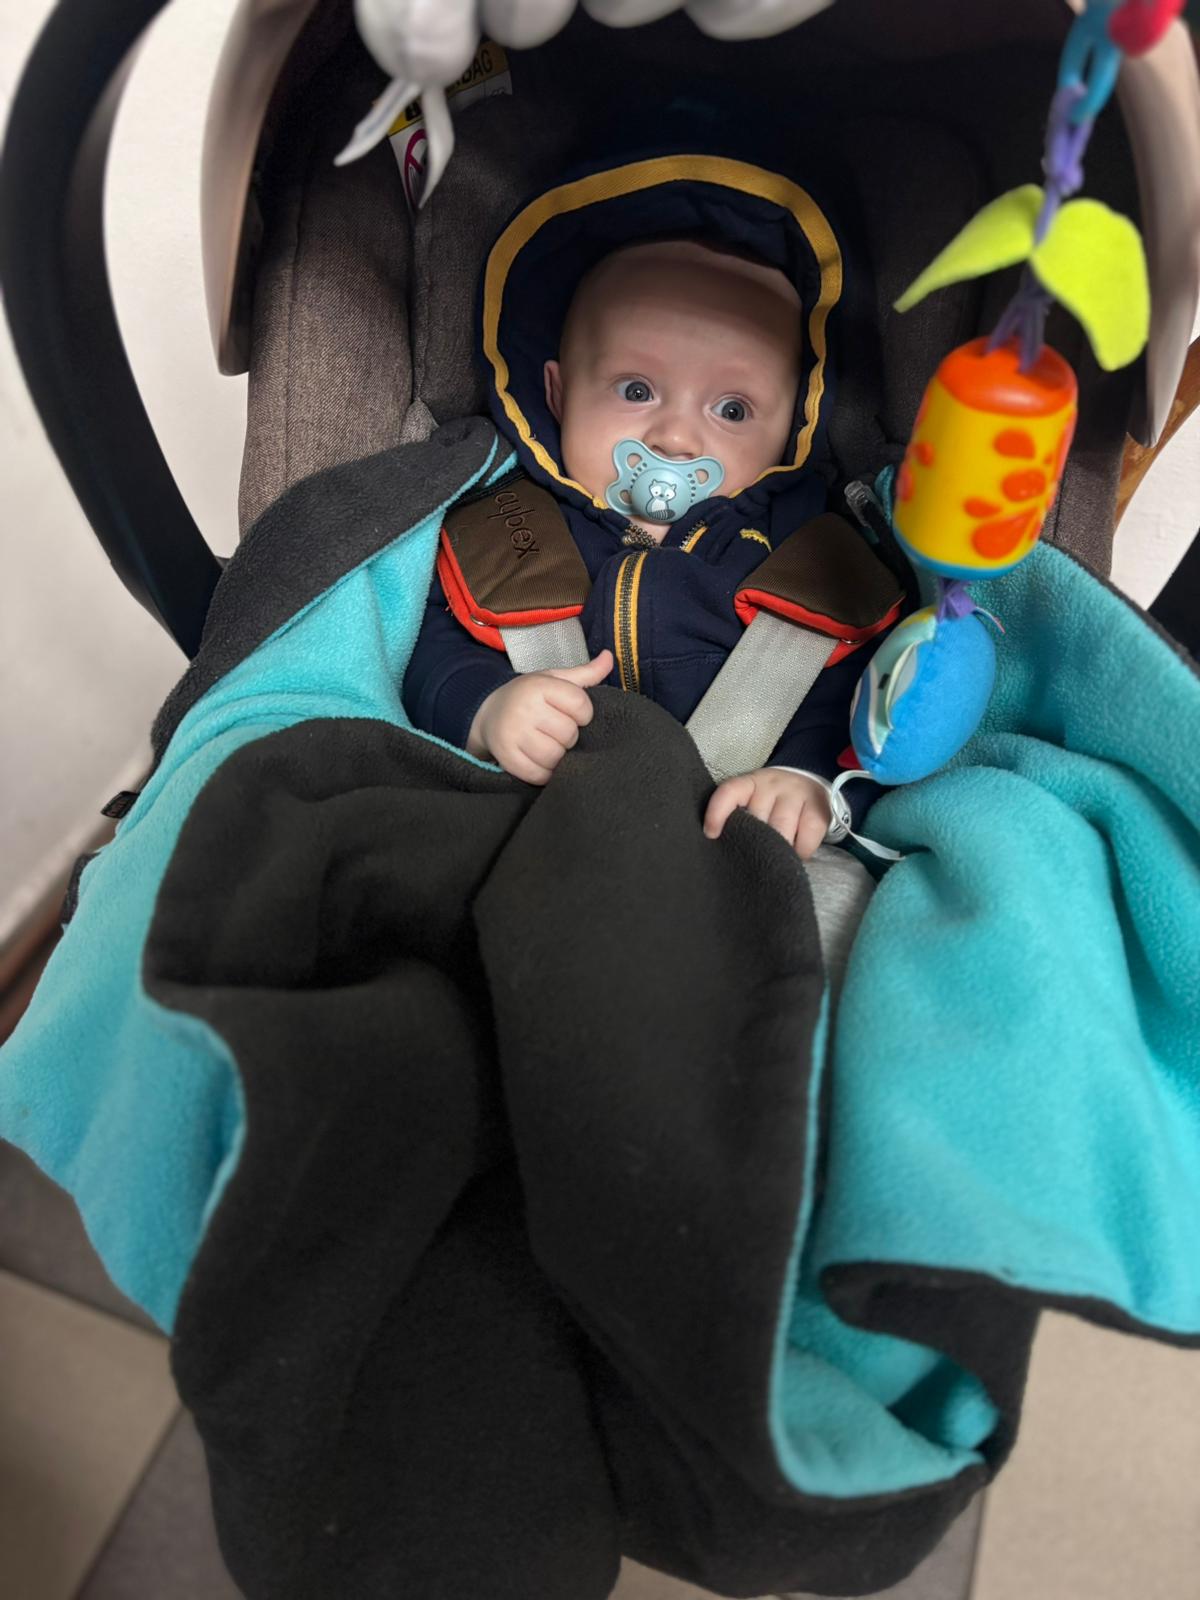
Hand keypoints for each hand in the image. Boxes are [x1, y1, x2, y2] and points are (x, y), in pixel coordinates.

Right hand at [467, 650, 612, 783]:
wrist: (489, 712)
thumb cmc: (529, 697)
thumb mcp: (554, 679)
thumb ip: (586, 672)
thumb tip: (609, 657)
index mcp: (538, 686)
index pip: (581, 706)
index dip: (583, 713)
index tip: (571, 713)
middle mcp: (524, 709)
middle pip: (569, 734)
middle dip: (569, 736)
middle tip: (556, 730)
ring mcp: (513, 734)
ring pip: (555, 757)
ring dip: (558, 756)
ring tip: (550, 745)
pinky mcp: (507, 757)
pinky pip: (539, 774)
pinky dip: (545, 772)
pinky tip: (540, 760)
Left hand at [703, 767, 830, 859]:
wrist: (807, 785)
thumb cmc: (770, 803)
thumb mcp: (751, 802)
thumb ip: (740, 818)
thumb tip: (722, 845)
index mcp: (749, 783)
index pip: (729, 792)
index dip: (717, 813)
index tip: (711, 834)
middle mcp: (772, 784)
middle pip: (758, 819)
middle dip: (755, 843)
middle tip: (753, 858)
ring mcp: (796, 794)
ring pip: (782, 828)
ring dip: (778, 850)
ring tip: (774, 861)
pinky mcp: (818, 808)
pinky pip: (807, 835)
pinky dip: (801, 851)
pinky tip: (796, 854)